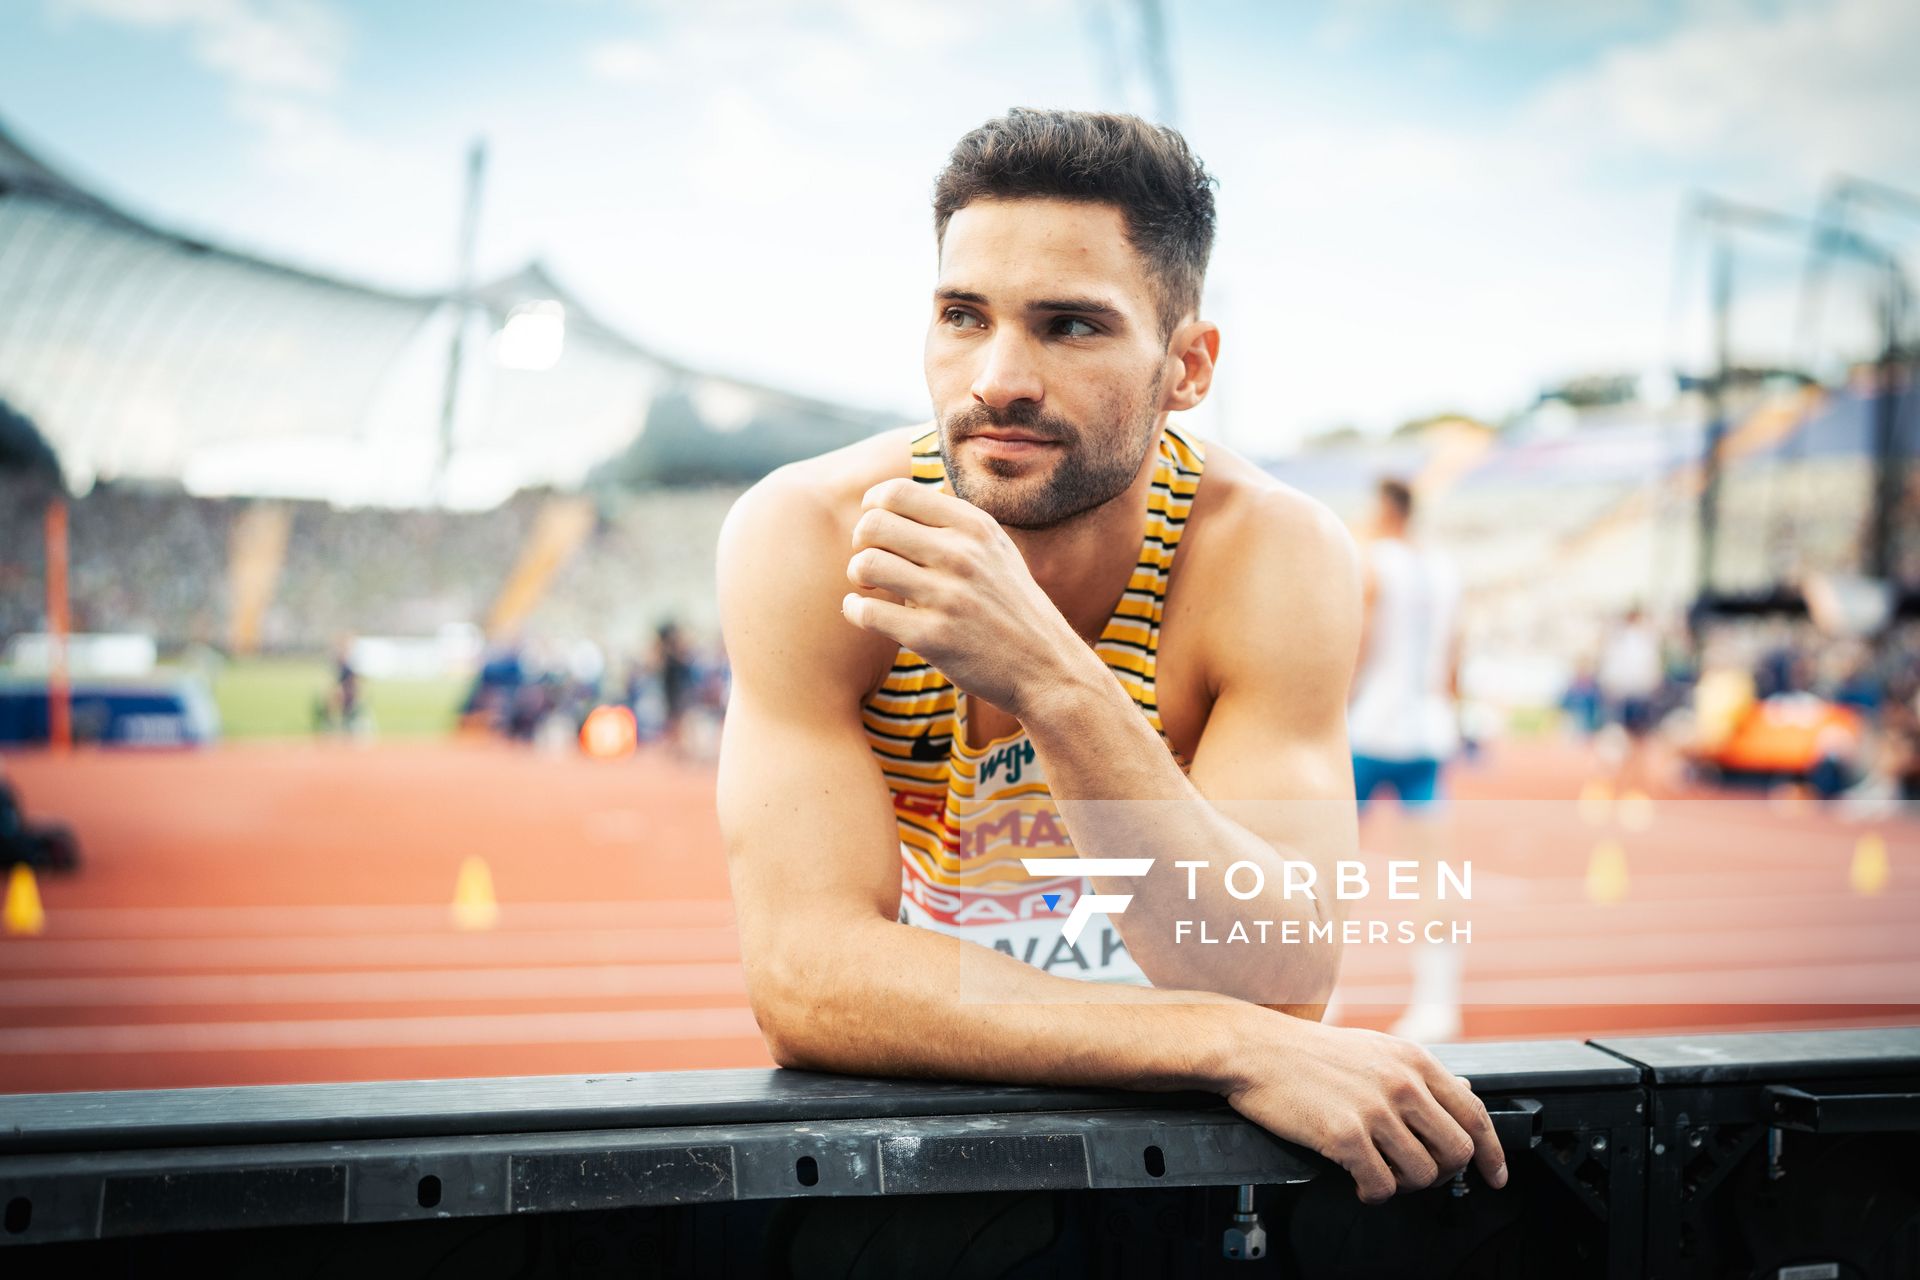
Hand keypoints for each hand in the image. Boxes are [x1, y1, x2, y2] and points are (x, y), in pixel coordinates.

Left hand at [841, 477, 1088, 716]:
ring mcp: (947, 597)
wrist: (1045, 666)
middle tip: (872, 561)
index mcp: (973, 526)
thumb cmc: (1010, 605)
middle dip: (861, 542)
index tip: (877, 529)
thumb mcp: (995, 549)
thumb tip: (893, 501)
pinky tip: (865, 612)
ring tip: (871, 587)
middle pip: (873, 524)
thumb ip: (953, 524)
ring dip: (857, 576)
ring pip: (865, 564)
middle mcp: (961, 555)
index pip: (895, 492)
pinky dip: (855, 610)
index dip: (873, 508)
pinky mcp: (932, 637)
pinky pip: (867, 611)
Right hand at [1225, 1014, 1506, 1203]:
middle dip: (1443, 1173)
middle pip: (1456, 1152)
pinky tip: (1359, 1183)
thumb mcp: (1376, 1047)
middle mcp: (1402, 1083)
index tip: (1496, 1175)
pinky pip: (1381, 1186)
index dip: (1492, 1153)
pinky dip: (1374, 1193)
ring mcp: (1375, 1110)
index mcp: (1414, 1060)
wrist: (1253, 1049)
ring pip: (1422, 1174)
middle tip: (1418, 1175)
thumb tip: (1464, 1097)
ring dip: (1404, 1185)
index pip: (1474, 1115)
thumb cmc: (1308, 1050)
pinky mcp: (1345, 1136)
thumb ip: (1419, 1074)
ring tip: (1380, 1174)